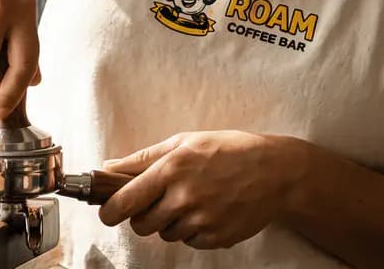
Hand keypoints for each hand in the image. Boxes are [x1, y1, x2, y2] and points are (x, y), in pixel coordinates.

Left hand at [97, 131, 303, 249]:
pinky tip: (209, 209)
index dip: (109, 211)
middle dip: (143, 216)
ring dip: (171, 221)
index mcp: (171, 169)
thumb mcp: (184, 142)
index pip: (124, 202)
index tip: (108, 212)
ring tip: (193, 199)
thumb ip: (142, 158)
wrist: (276, 172)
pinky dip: (193, 230)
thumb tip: (107, 167)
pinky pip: (189, 241)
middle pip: (141, 225)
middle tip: (159, 200)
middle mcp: (184, 198)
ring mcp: (201, 221)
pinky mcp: (216, 238)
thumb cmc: (228, 150)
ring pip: (165, 234)